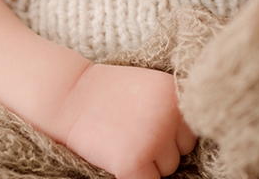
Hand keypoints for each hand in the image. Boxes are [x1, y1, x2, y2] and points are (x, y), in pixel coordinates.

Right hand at [57, 63, 195, 178]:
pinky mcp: (134, 162)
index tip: (145, 125)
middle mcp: (170, 115)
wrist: (66, 95)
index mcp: (175, 93)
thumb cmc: (106, 94)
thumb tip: (191, 144)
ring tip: (121, 141)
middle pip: (181, 151)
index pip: (190, 130)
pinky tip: (117, 157)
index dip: (168, 133)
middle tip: (130, 132)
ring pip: (167, 169)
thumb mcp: (148, 88)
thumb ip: (172, 109)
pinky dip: (134, 176)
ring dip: (148, 163)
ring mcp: (153, 139)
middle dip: (160, 148)